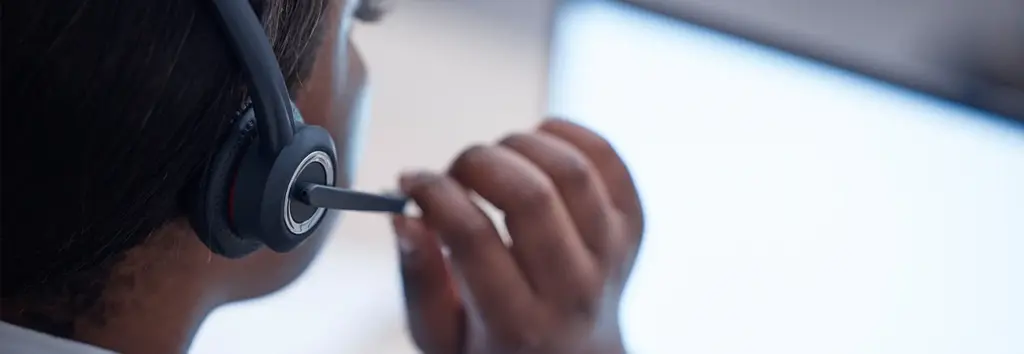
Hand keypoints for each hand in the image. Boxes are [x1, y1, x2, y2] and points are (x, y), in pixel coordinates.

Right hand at [393, 119, 644, 353]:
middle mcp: (572, 291)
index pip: (473, 239)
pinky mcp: (633, 228)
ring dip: (521, 145)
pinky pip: (609, 160)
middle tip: (456, 172)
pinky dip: (568, 136)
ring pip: (571, 170)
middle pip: (530, 197)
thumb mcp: (442, 338)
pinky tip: (536, 148)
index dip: (434, 194)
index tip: (411, 181)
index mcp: (516, 326)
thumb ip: (420, 282)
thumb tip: (405, 217)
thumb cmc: (497, 346)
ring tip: (495, 160)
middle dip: (477, 162)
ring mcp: (611, 256)